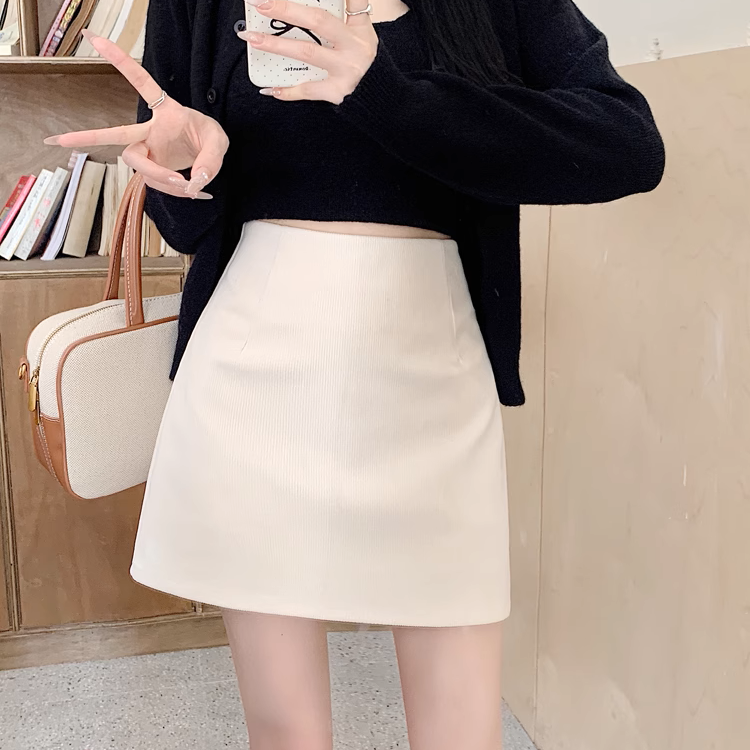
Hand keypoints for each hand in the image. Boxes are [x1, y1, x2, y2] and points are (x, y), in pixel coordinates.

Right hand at [42, 30, 229, 199]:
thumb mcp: (218, 142)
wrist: (209, 157)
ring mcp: (148, 152)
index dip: (121, 61)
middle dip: (87, 137)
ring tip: (189, 185)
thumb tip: (195, 182)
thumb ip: (210, 160)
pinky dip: (172, 190)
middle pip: (116, 135)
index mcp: (165, 112)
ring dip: (162, 180)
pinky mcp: (152, 170)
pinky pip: (155, 183)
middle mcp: (150, 132)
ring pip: (141, 168)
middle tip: (59, 141)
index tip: (95, 40)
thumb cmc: (209, 138)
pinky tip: (188, 189)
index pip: (142, 83)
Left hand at [239, 0, 377, 103]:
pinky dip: (287, 91)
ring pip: (307, 53)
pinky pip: (308, 90)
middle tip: (259, 3)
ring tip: (252, 38)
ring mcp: (345, 71)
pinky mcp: (337, 92)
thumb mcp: (362, 30)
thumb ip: (350, 6)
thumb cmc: (363, 56)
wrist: (379, 94)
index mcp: (357, 29)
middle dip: (286, 10)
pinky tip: (268, 87)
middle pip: (317, 22)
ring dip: (276, 45)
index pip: (348, 1)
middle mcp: (353, 47)